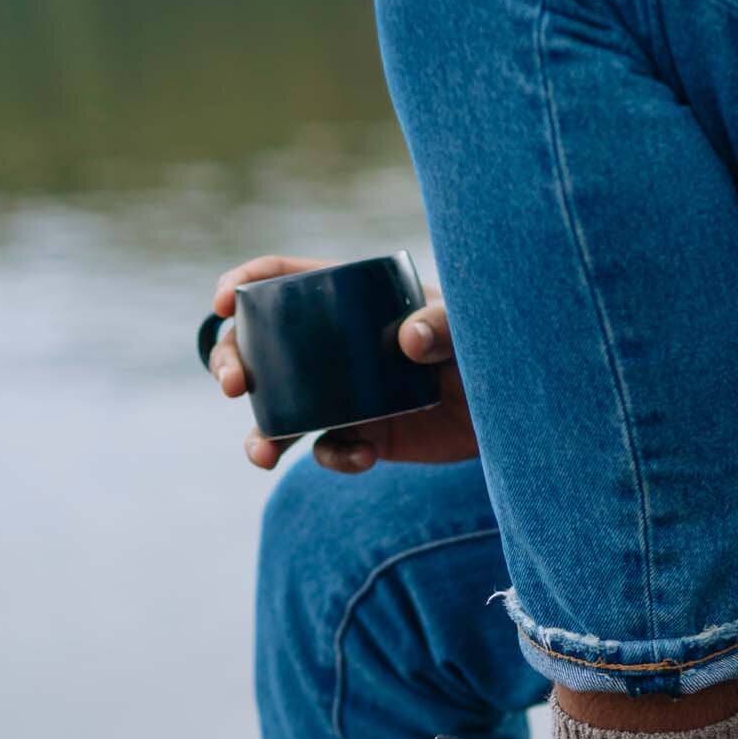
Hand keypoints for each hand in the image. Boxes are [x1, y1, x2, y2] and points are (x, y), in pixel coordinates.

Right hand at [208, 255, 478, 473]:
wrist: (514, 411)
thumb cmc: (489, 346)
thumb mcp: (468, 327)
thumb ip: (443, 323)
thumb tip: (407, 338)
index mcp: (347, 300)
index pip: (281, 280)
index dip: (243, 284)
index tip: (223, 302)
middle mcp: (334, 346)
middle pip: (259, 347)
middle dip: (231, 362)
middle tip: (233, 384)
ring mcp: (343, 393)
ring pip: (280, 409)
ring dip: (260, 432)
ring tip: (260, 454)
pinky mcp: (363, 435)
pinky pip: (327, 448)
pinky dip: (333, 457)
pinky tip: (357, 459)